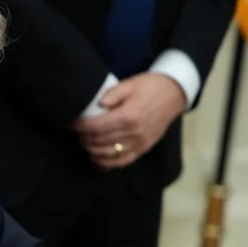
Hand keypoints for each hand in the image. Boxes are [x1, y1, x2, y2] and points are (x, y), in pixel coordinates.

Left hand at [73, 73, 187, 169]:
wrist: (175, 94)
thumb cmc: (150, 86)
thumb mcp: (130, 83)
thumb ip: (113, 94)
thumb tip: (98, 104)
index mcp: (128, 116)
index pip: (97, 126)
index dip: (82, 126)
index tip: (73, 123)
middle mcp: (133, 133)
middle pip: (100, 141)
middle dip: (84, 138)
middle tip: (76, 133)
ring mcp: (139, 143)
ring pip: (109, 153)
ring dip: (92, 150)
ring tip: (84, 143)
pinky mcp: (144, 149)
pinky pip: (123, 161)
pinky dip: (107, 163)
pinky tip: (96, 160)